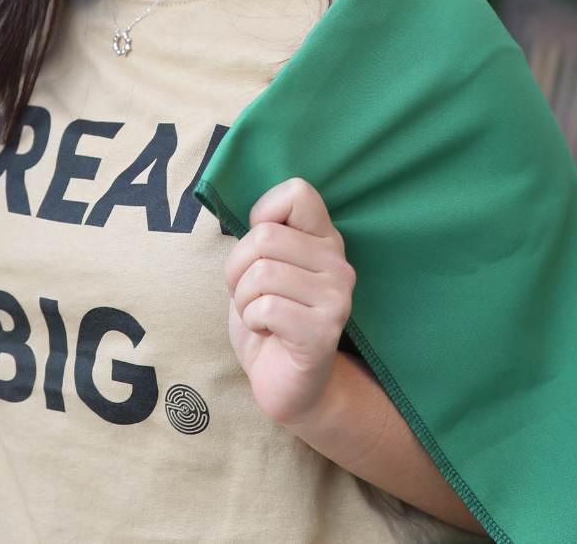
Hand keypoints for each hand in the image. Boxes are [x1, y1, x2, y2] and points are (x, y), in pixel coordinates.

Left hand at [223, 177, 355, 430]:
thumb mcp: (260, 268)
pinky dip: (253, 321)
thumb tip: (257, 219)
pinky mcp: (324, 330)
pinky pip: (266, 307)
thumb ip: (265, 237)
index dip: (264, 214)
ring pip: (261, 274)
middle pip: (263, 238)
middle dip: (237, 269)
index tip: (259, 250)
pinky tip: (269, 332)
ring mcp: (336, 297)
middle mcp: (338, 263)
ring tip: (259, 316)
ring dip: (243, 300)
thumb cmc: (269, 320)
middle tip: (249, 295)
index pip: (298, 192)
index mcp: (324, 240)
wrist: (287, 383)